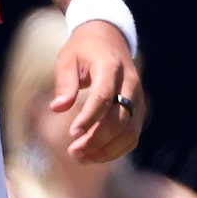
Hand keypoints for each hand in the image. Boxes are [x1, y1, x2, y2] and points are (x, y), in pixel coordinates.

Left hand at [50, 19, 142, 163]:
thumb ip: (64, 83)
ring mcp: (138, 98)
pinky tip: (96, 154)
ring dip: (108, 150)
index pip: (104, 97)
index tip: (71, 134)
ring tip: (82, 158)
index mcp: (111, 67)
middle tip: (73, 152)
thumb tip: (57, 108)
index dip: (89, 118)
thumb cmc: (84, 50)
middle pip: (120, 119)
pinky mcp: (139, 109)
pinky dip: (117, 149)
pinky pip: (133, 135)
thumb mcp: (68, 59)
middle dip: (97, 140)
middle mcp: (130, 83)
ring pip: (130, 131)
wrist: (109, 39)